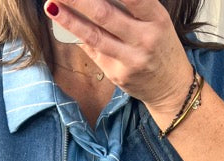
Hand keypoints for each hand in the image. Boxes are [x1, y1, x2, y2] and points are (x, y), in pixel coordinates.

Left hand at [44, 0, 193, 114]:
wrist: (172, 88)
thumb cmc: (161, 48)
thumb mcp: (156, 21)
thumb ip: (132, 8)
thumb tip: (93, 0)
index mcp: (156, 19)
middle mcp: (144, 39)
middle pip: (105, 14)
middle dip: (78, 0)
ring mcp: (129, 60)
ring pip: (94, 36)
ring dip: (69, 20)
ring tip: (51, 5)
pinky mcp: (117, 75)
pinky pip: (94, 51)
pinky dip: (79, 36)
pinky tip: (65, 25)